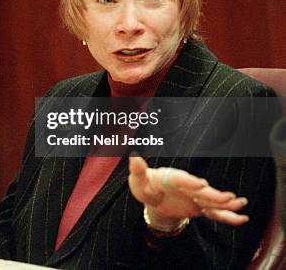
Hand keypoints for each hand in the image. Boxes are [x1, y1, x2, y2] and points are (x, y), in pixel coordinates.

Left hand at [128, 156, 248, 225]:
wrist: (153, 193)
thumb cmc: (145, 184)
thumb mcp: (138, 180)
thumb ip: (138, 171)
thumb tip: (134, 158)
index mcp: (172, 177)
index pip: (182, 180)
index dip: (191, 182)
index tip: (201, 184)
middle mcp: (187, 186)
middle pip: (201, 191)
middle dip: (213, 195)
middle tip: (227, 197)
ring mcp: (195, 196)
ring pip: (211, 201)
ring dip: (225, 203)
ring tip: (240, 204)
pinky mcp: (199, 207)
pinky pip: (214, 213)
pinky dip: (227, 216)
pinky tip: (242, 218)